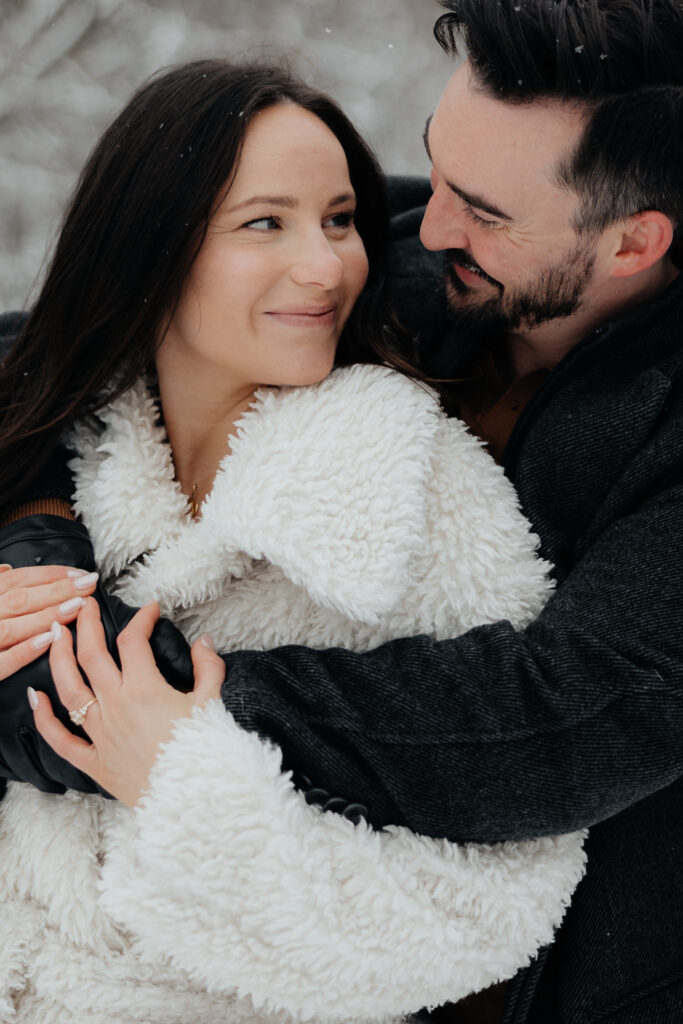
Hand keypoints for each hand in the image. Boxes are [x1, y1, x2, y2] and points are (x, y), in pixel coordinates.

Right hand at [0, 563, 98, 677]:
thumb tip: (6, 569)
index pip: (17, 581)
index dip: (49, 575)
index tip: (79, 573)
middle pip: (20, 599)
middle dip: (57, 590)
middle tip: (88, 584)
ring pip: (14, 627)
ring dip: (47, 615)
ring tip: (77, 606)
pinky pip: (3, 662)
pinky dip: (26, 649)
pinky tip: (50, 640)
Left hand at [28, 598, 225, 806]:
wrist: (196, 801)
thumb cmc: (206, 754)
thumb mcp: (213, 703)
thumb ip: (208, 667)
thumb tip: (203, 641)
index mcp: (146, 690)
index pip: (133, 641)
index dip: (140, 618)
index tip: (148, 610)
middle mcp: (117, 706)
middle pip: (91, 656)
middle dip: (86, 624)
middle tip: (85, 605)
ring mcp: (101, 734)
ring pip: (69, 689)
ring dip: (58, 657)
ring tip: (56, 633)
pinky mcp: (95, 761)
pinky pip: (61, 739)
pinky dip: (44, 718)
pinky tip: (35, 697)